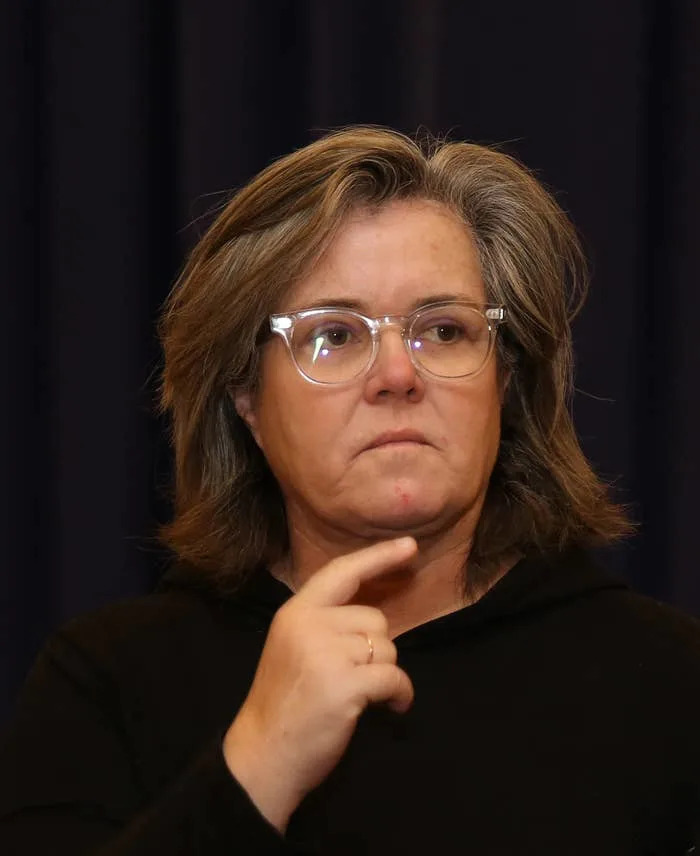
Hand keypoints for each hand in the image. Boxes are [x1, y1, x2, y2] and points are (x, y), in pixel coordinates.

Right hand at [222, 536, 417, 832]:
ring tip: (366, 696)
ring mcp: (325, 654)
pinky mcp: (345, 684)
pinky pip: (394, 677)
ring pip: (387, 648)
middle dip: (378, 649)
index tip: (409, 546)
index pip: (341, 572)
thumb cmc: (283, 704)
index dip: (378, 556)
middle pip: (375, 619)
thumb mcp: (294, 648)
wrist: (263, 756)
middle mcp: (309, 624)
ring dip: (386, 674)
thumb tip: (375, 618)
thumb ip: (325, 624)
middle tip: (356, 677)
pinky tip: (392, 708)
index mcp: (295, 612)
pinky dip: (401, 694)